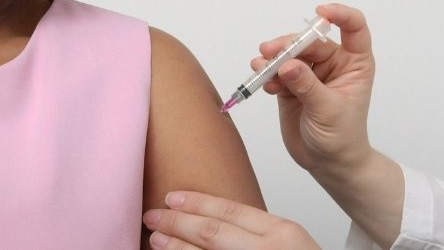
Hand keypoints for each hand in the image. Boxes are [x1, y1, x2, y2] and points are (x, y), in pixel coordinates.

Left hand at [143, 191, 318, 248]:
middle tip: (154, 216)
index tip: (173, 198)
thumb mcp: (289, 243)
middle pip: (211, 232)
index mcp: (282, 233)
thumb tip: (215, 221)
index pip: (230, 211)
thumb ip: (260, 233)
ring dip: (177, 248)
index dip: (197, 203)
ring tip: (156, 239)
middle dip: (178, 223)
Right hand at [254, 4, 375, 177]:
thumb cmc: (342, 137)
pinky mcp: (292, 86)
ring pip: (290, 55)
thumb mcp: (328, 111)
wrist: (328, 164)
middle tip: (268, 52)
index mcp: (354, 64)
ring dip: (274, 58)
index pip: (353, 28)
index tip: (320, 13)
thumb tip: (287, 64)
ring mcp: (311, 74)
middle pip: (310, 42)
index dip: (340, 15)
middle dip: (289, 45)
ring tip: (260, 67)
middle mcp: (333, 64)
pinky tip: (264, 83)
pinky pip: (277, 72)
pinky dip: (268, 74)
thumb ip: (308, 86)